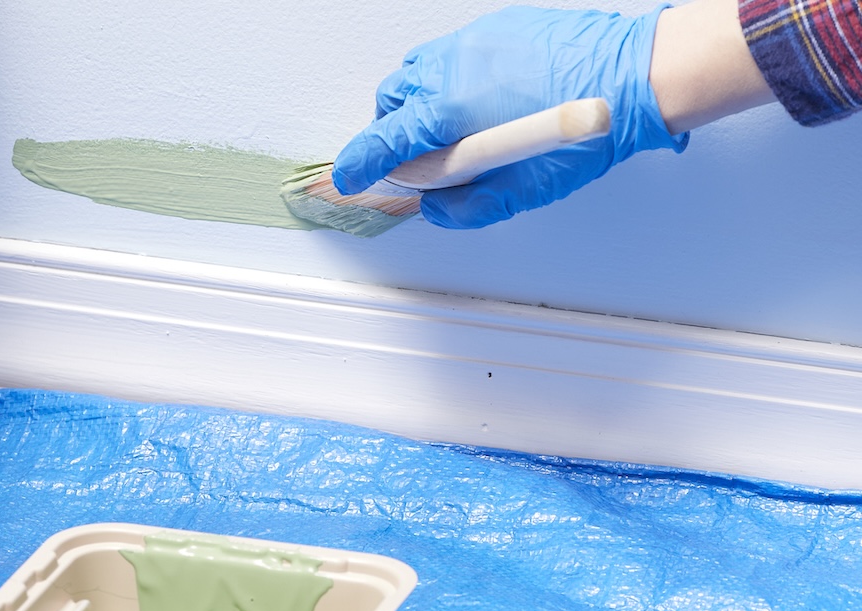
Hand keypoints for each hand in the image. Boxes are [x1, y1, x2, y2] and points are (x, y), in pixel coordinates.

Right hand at [331, 5, 687, 228]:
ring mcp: (471, 44)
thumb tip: (438, 208)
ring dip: (414, 103)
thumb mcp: (524, 190)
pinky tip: (476, 98)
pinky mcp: (494, 29)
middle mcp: (452, 71)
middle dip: (390, 132)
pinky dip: (448, 79)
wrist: (634, 76)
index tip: (351, 176)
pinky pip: (450, 54)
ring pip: (415, 72)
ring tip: (442, 127)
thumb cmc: (587, 131)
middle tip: (412, 159)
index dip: (361, 164)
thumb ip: (470, 207)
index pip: (385, 141)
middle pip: (390, 102)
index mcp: (452, 113)